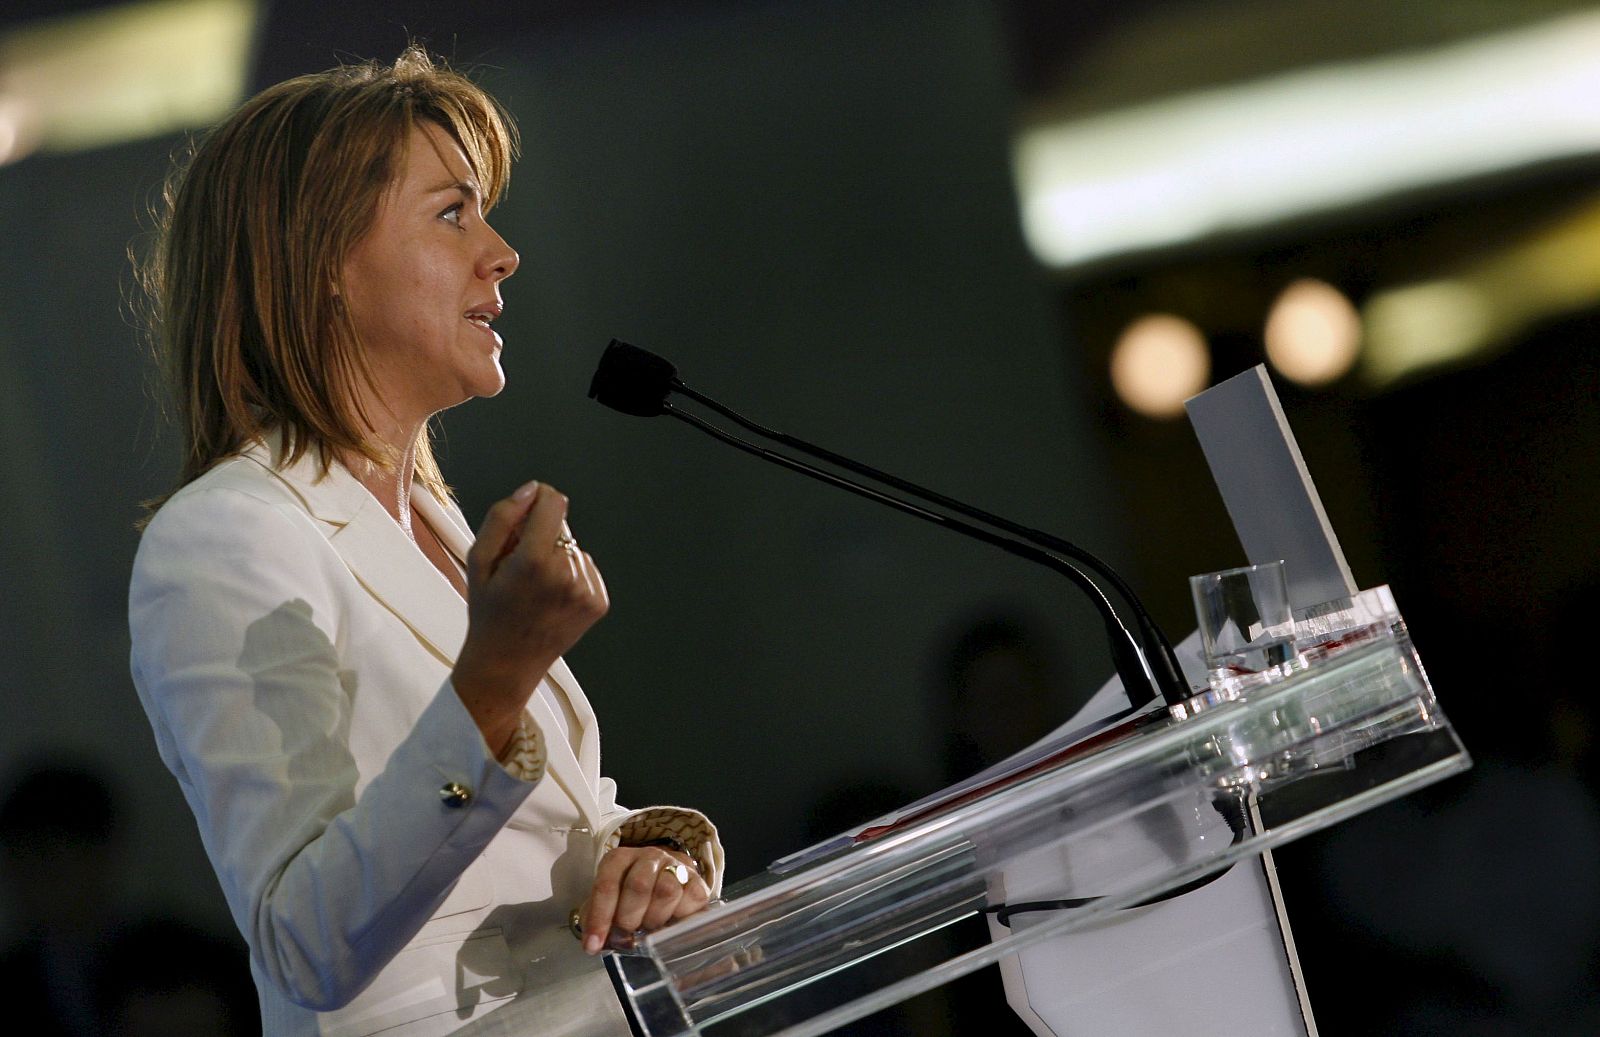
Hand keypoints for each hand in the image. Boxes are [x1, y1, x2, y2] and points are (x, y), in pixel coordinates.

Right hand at [453, 482, 608, 753]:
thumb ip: (503, 518)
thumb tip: (533, 489)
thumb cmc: (488, 610)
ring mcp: (586, 591)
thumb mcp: (479, 560)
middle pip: (562, 528)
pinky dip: (571, 576)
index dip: (540, 499)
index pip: (554, 503)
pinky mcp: (599, 603)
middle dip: (542, 536)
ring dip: (557, 558)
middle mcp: (566, 575)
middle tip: (520, 568)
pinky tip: (552, 599)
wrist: (507, 664)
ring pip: (574, 549)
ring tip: (535, 589)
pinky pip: (586, 569)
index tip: (528, 507)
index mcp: (533, 561)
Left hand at [578, 846, 711, 954]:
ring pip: (666, 891)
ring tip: (650, 928)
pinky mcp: (696, 880)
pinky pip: (691, 898)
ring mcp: (675, 865)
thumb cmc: (630, 900)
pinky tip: (671, 923)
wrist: (665, 885)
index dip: (600, 917)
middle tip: (628, 934)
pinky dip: (679, 918)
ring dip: (654, 918)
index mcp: (619, 859)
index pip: (607, 884)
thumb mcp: (608, 907)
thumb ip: (599, 923)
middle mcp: (648, 856)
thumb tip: (596, 945)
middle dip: (629, 917)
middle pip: (638, 885)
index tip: (593, 945)